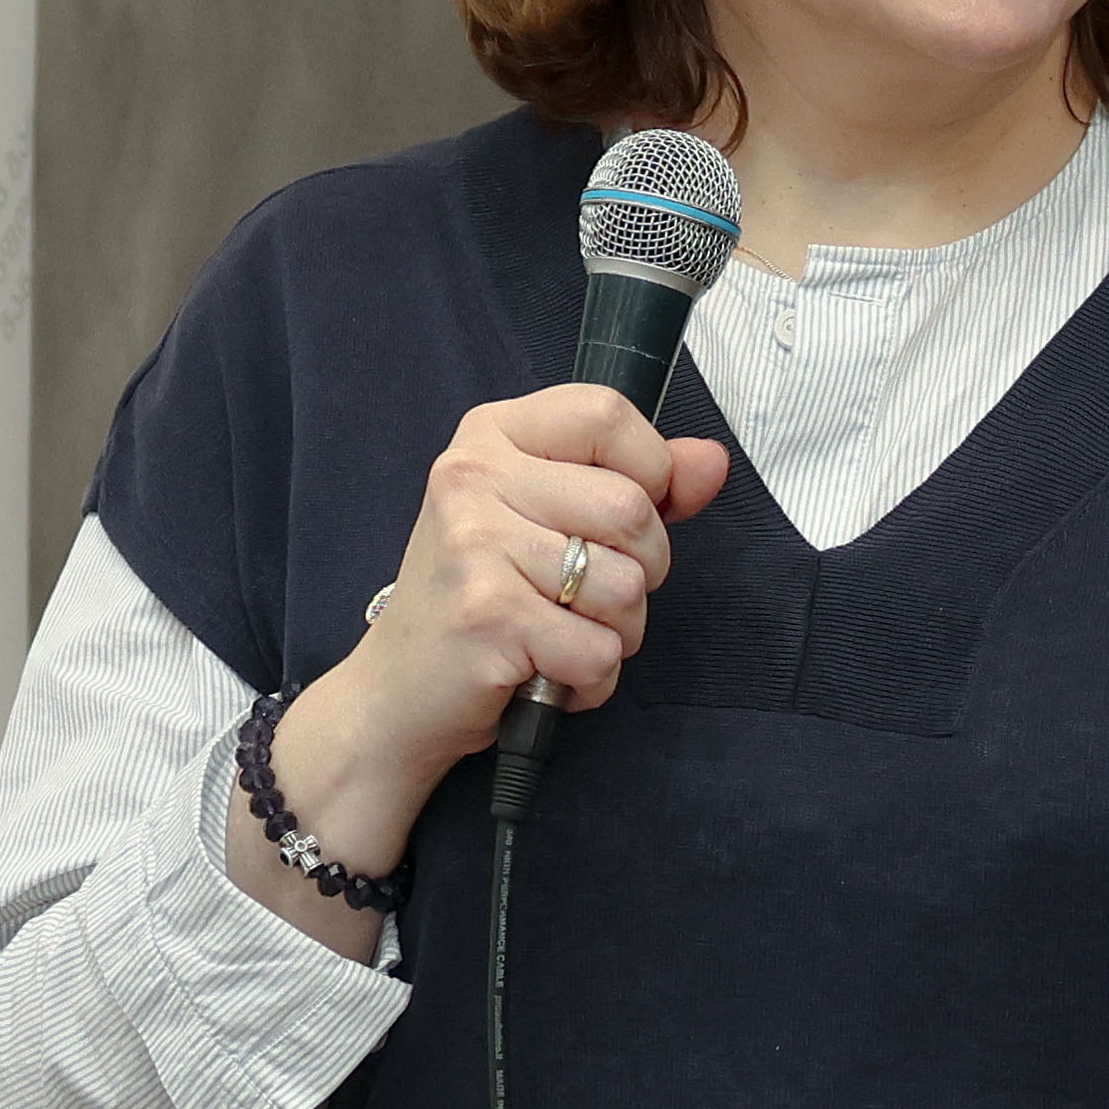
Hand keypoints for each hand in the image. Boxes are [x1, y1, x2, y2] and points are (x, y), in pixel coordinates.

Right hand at [223, 383, 726, 942]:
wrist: (396, 694)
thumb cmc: (481, 600)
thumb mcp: (547, 519)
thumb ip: (636, 483)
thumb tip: (712, 462)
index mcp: (490, 436)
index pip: (608, 413)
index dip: (648, 470)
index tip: (626, 516)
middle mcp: (472, 477)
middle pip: (632, 508)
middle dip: (641, 570)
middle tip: (587, 597)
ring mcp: (475, 544)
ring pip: (626, 585)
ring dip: (617, 632)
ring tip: (563, 635)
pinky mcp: (488, 616)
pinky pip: (600, 650)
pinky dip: (592, 680)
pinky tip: (548, 674)